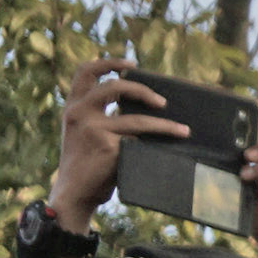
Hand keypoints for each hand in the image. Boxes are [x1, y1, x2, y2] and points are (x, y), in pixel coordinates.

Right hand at [49, 59, 188, 230]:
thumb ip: (102, 117)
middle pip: (116, 87)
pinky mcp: (107, 147)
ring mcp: (93, 129)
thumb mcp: (86, 133)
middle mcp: (80, 113)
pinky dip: (156, 146)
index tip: (131, 64)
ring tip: (183, 131)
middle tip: (164, 103)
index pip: (85, 72)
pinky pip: (140, 142)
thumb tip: (144, 107)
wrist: (74, 194)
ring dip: (165, 126)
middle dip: (143, 91)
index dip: (109, 62)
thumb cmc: (87, 165)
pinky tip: (167, 151)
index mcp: (73, 106)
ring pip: (137, 120)